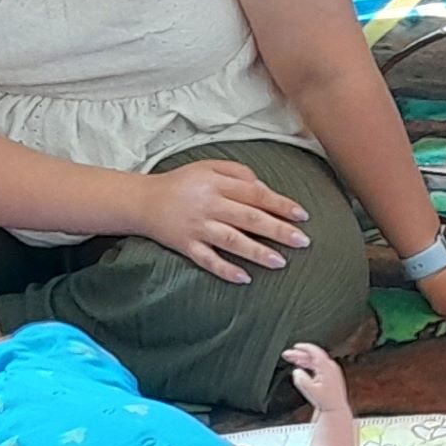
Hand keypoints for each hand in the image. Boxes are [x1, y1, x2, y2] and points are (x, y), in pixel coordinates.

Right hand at [137, 158, 311, 284]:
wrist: (142, 201)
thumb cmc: (182, 183)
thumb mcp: (208, 167)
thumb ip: (237, 173)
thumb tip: (264, 187)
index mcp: (216, 184)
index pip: (254, 194)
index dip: (279, 204)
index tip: (302, 215)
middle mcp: (207, 205)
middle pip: (247, 218)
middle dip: (277, 230)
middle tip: (303, 241)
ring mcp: (196, 227)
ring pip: (230, 240)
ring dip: (256, 251)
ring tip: (280, 262)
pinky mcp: (185, 245)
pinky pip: (206, 259)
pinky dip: (224, 269)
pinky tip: (244, 278)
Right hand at [280, 341, 350, 423]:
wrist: (335, 408)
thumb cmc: (326, 401)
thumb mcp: (311, 391)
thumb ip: (301, 380)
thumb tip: (296, 371)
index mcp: (327, 367)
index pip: (315, 351)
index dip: (304, 347)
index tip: (295, 346)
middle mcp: (330, 366)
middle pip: (312, 355)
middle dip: (298, 354)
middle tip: (287, 354)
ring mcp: (331, 370)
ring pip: (314, 360)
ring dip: (302, 358)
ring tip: (291, 359)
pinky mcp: (330, 374)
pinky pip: (317, 365)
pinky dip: (308, 364)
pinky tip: (300, 365)